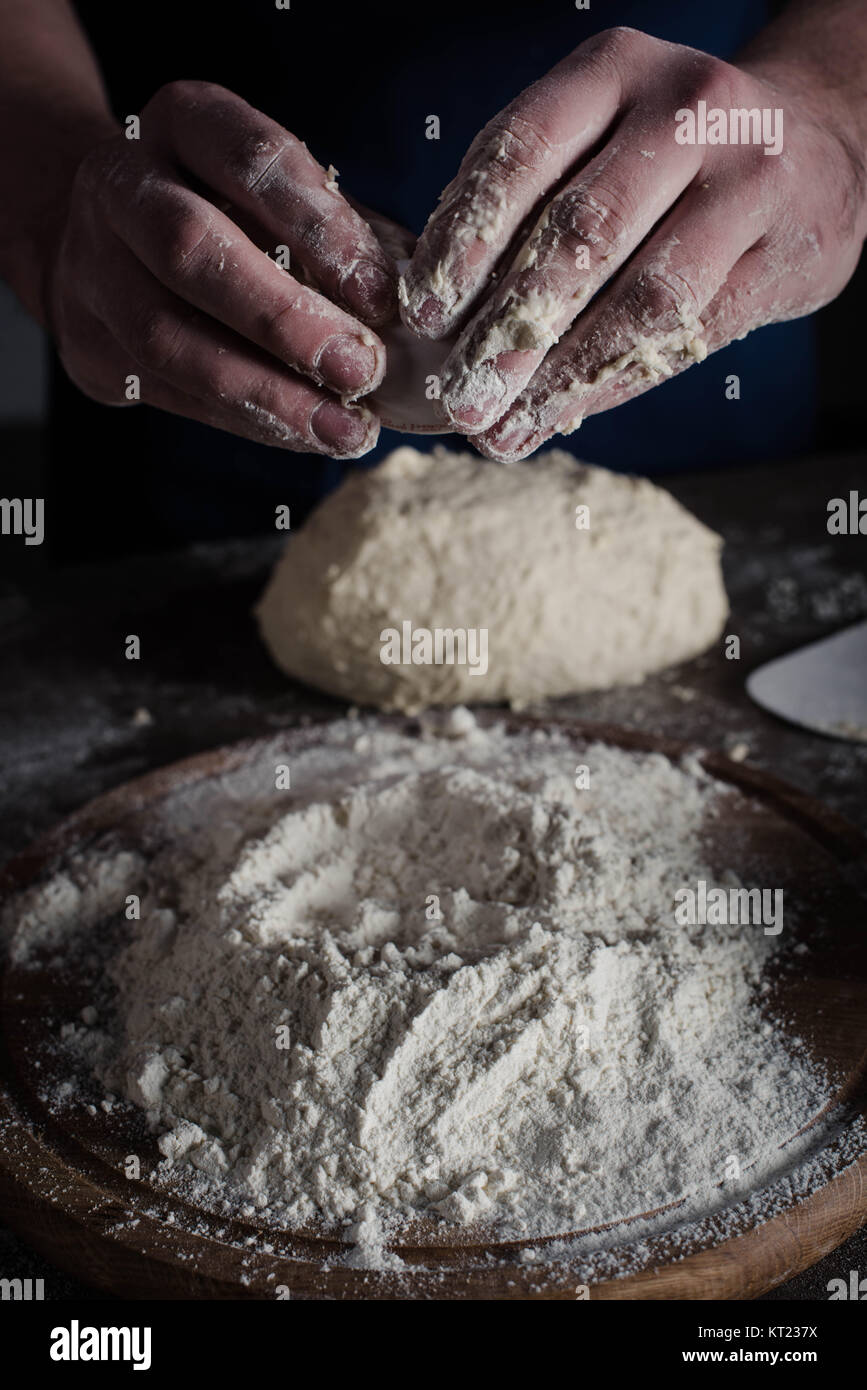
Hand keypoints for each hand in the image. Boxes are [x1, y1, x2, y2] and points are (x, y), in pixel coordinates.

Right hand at [46, 81, 398, 457]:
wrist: (107, 240)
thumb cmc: (227, 212)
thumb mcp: (278, 193)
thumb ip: (338, 234)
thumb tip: (420, 302)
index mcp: (183, 123)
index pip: (251, 162)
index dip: (319, 228)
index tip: (380, 294)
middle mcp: (122, 186)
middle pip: (191, 249)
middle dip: (284, 319)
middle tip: (361, 369)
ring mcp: (92, 268)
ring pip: (168, 338)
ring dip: (266, 392)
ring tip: (342, 427)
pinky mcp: (90, 345)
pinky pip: (172, 393)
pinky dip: (248, 420)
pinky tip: (305, 433)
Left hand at [400, 26, 866, 459]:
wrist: (813, 146)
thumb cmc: (667, 156)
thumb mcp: (594, 138)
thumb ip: (526, 200)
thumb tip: (436, 310)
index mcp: (614, 71)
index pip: (523, 154)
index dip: (467, 241)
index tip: (424, 318)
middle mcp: (686, 112)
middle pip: (580, 234)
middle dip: (508, 331)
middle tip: (460, 401)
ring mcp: (748, 180)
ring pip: (642, 295)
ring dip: (563, 375)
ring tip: (506, 431)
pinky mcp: (786, 253)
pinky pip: (692, 332)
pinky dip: (620, 380)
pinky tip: (571, 412)